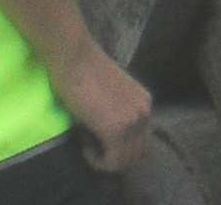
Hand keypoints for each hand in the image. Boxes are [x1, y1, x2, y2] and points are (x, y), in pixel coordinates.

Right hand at [50, 43, 151, 172]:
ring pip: (125, 162)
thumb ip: (118, 114)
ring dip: (105, 161)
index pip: (142, 142)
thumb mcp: (111, 96)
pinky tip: (84, 145)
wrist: (75, 58)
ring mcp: (133, 121)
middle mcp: (145, 112)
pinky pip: (112, 162)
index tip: (98, 139)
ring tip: (87, 143)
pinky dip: (96, 162)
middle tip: (92, 146)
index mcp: (144, 104)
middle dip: (114, 158)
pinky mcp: (116, 129)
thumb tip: (110, 142)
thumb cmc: (84, 73)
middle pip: (137, 155)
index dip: (120, 149)